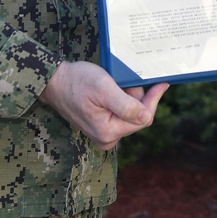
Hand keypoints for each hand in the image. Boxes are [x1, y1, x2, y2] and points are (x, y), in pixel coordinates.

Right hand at [39, 60, 168, 150]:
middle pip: (137, 117)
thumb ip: (126, 105)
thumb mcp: (103, 88)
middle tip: (125, 79)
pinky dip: (121, 99)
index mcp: (108, 132)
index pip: (143, 119)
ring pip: (129, 114)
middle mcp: (107, 138)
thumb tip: (147, 116)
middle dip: (136, 96)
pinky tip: (113, 88)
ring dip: (128, 96)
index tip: (162, 83)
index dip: (153, 100)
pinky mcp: (101, 126)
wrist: (54, 82)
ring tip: (115, 82)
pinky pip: (120, 113)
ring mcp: (103, 133)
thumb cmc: (77, 81)